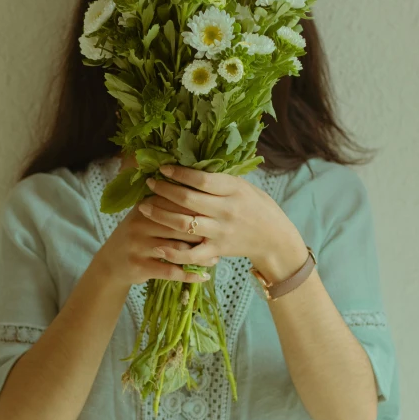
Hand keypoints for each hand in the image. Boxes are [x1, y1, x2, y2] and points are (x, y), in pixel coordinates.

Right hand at [97, 201, 219, 286]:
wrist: (112, 262)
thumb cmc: (138, 235)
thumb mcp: (147, 215)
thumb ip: (169, 204)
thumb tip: (203, 196)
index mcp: (146, 206)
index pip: (178, 204)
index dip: (200, 210)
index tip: (218, 216)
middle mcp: (140, 223)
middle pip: (180, 226)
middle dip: (202, 234)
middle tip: (221, 239)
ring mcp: (139, 245)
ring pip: (177, 250)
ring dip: (199, 256)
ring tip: (215, 258)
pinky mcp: (139, 266)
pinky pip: (170, 271)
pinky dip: (189, 275)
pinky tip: (203, 276)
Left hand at [137, 164, 307, 282]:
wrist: (274, 238)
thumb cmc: (257, 207)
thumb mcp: (243, 186)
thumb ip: (219, 179)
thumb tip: (189, 164)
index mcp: (233, 190)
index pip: (202, 179)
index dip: (179, 173)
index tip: (163, 168)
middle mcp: (226, 210)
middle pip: (187, 200)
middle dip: (163, 190)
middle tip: (149, 183)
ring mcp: (220, 232)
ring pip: (183, 224)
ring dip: (160, 215)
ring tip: (144, 207)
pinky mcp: (217, 251)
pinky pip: (192, 255)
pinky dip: (173, 252)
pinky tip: (158, 245)